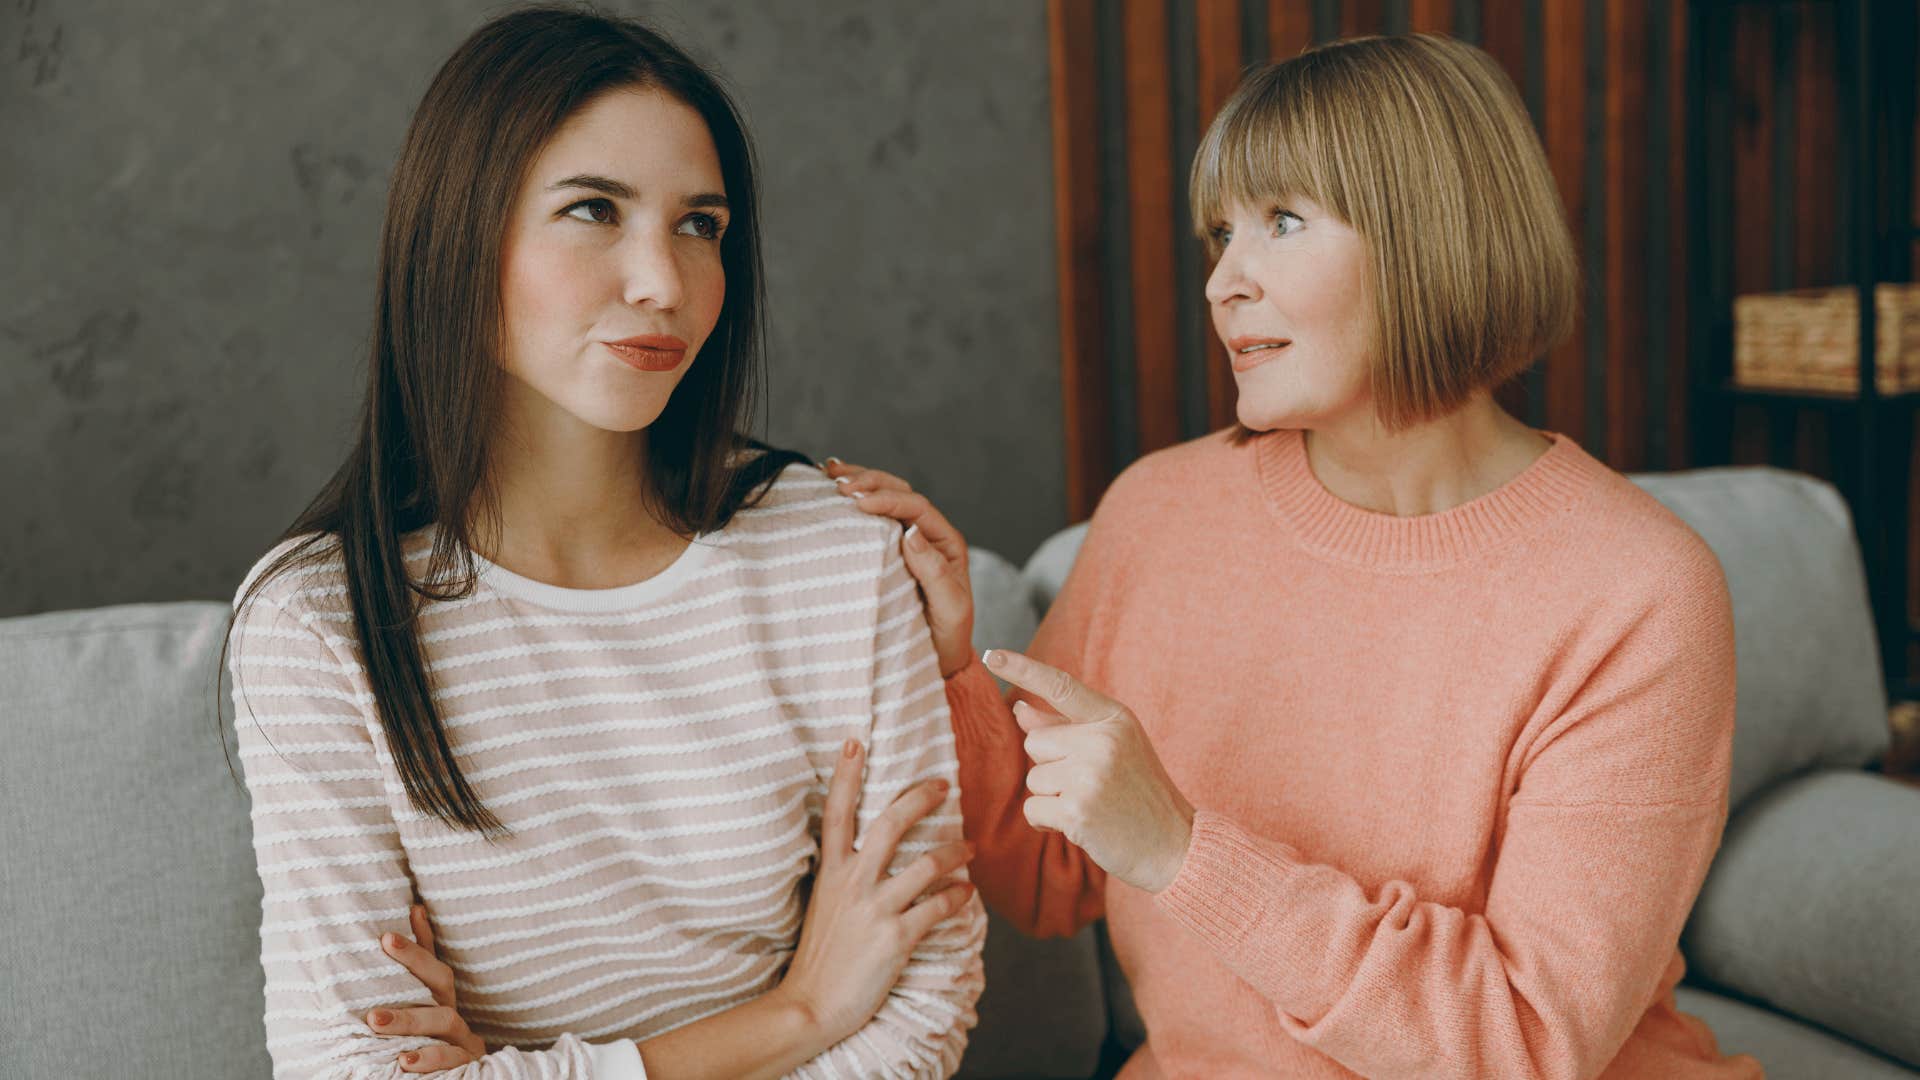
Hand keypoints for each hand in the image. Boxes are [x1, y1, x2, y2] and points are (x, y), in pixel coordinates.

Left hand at [364, 903, 487, 1072]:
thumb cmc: (422, 1049)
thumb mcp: (411, 1015)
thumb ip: (406, 982)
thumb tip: (405, 923)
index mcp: (440, 1002)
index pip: (430, 965)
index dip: (415, 949)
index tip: (387, 937)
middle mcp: (453, 1015)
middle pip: (442, 983)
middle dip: (414, 967)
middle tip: (382, 949)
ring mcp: (464, 1039)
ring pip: (445, 1020)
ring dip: (410, 1020)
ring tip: (376, 1022)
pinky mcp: (467, 1063)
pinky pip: (453, 1059)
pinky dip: (431, 1058)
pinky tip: (405, 1061)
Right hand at [775, 738, 975, 1043]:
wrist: (811, 1006)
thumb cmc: (819, 958)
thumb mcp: (822, 906)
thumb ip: (842, 877)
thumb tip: (866, 855)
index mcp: (830, 873)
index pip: (836, 812)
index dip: (846, 775)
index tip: (855, 741)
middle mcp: (852, 883)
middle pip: (890, 823)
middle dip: (921, 797)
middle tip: (944, 785)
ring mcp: (875, 909)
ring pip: (928, 863)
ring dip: (958, 852)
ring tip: (972, 849)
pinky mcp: (896, 938)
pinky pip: (940, 906)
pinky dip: (959, 897)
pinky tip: (967, 894)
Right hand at [822, 458, 973, 677]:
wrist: (938, 658)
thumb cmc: (946, 636)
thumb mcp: (950, 607)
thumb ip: (935, 572)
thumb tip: (910, 532)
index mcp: (944, 542)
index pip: (916, 508)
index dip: (888, 499)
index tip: (858, 502)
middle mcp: (927, 534)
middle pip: (900, 492)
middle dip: (870, 482)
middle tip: (839, 485)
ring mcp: (906, 539)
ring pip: (885, 496)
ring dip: (860, 480)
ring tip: (830, 473)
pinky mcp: (887, 549)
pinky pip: (872, 516)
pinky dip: (854, 498)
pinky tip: (830, 487)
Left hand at [983, 649, 1195, 893]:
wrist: (1175, 845)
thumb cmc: (1139, 794)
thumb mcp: (1111, 749)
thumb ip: (1066, 727)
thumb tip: (1019, 708)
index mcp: (1114, 718)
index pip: (1060, 686)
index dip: (1022, 669)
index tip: (992, 654)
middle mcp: (1103, 740)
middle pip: (1034, 741)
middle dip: (1050, 766)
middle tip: (1090, 785)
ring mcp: (1091, 774)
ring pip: (1032, 778)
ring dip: (1052, 797)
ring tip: (1091, 805)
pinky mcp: (1078, 810)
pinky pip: (1033, 809)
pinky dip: (1047, 822)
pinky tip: (1080, 825)